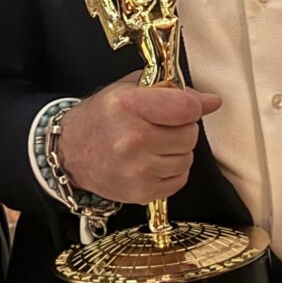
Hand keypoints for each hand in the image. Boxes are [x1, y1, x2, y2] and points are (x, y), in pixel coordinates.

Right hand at [56, 79, 221, 207]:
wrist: (70, 153)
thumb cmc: (101, 117)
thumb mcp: (128, 90)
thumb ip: (171, 91)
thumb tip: (211, 101)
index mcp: (128, 106)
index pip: (185, 108)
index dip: (192, 106)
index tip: (185, 107)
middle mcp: (133, 139)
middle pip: (190, 134)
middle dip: (181, 128)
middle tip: (160, 126)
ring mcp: (138, 169)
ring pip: (187, 158)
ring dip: (177, 151)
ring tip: (153, 145)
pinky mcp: (142, 192)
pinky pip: (180, 179)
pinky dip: (172, 171)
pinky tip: (152, 162)